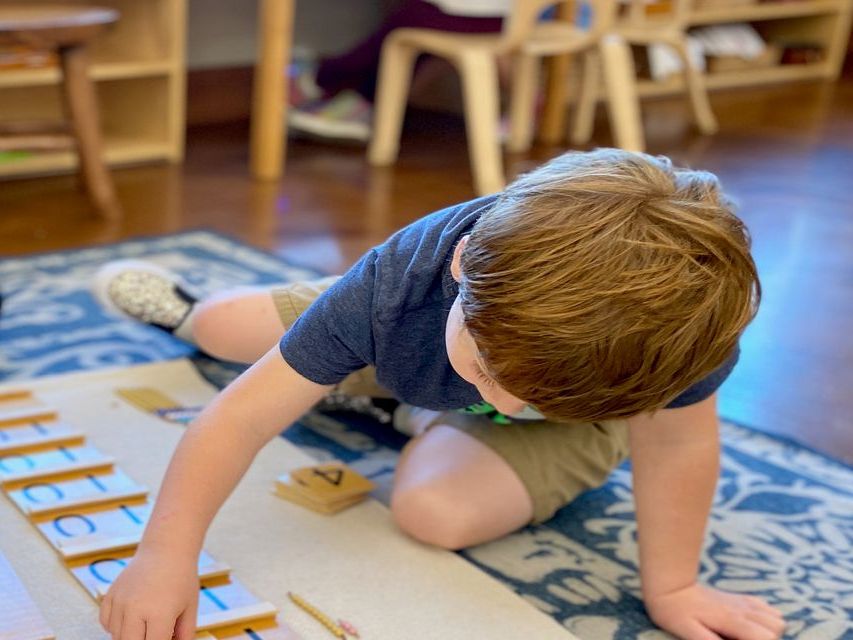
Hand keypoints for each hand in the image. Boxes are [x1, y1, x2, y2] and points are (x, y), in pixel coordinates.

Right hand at [99, 547, 198, 639]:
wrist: (166, 550)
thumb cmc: (182, 578)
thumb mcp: (190, 608)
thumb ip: (184, 635)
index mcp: (160, 614)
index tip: (164, 638)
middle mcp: (136, 609)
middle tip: (153, 633)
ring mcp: (120, 601)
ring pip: (116, 637)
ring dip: (130, 636)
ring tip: (146, 623)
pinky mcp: (110, 595)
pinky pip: (106, 623)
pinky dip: (116, 627)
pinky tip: (132, 619)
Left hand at [645, 583, 784, 639]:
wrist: (669, 587)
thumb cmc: (676, 613)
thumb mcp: (690, 633)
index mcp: (733, 620)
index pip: (767, 637)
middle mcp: (743, 609)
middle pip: (776, 627)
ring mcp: (743, 602)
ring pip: (774, 617)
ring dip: (767, 630)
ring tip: (745, 635)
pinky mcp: (739, 598)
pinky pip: (765, 607)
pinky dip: (765, 619)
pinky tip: (746, 624)